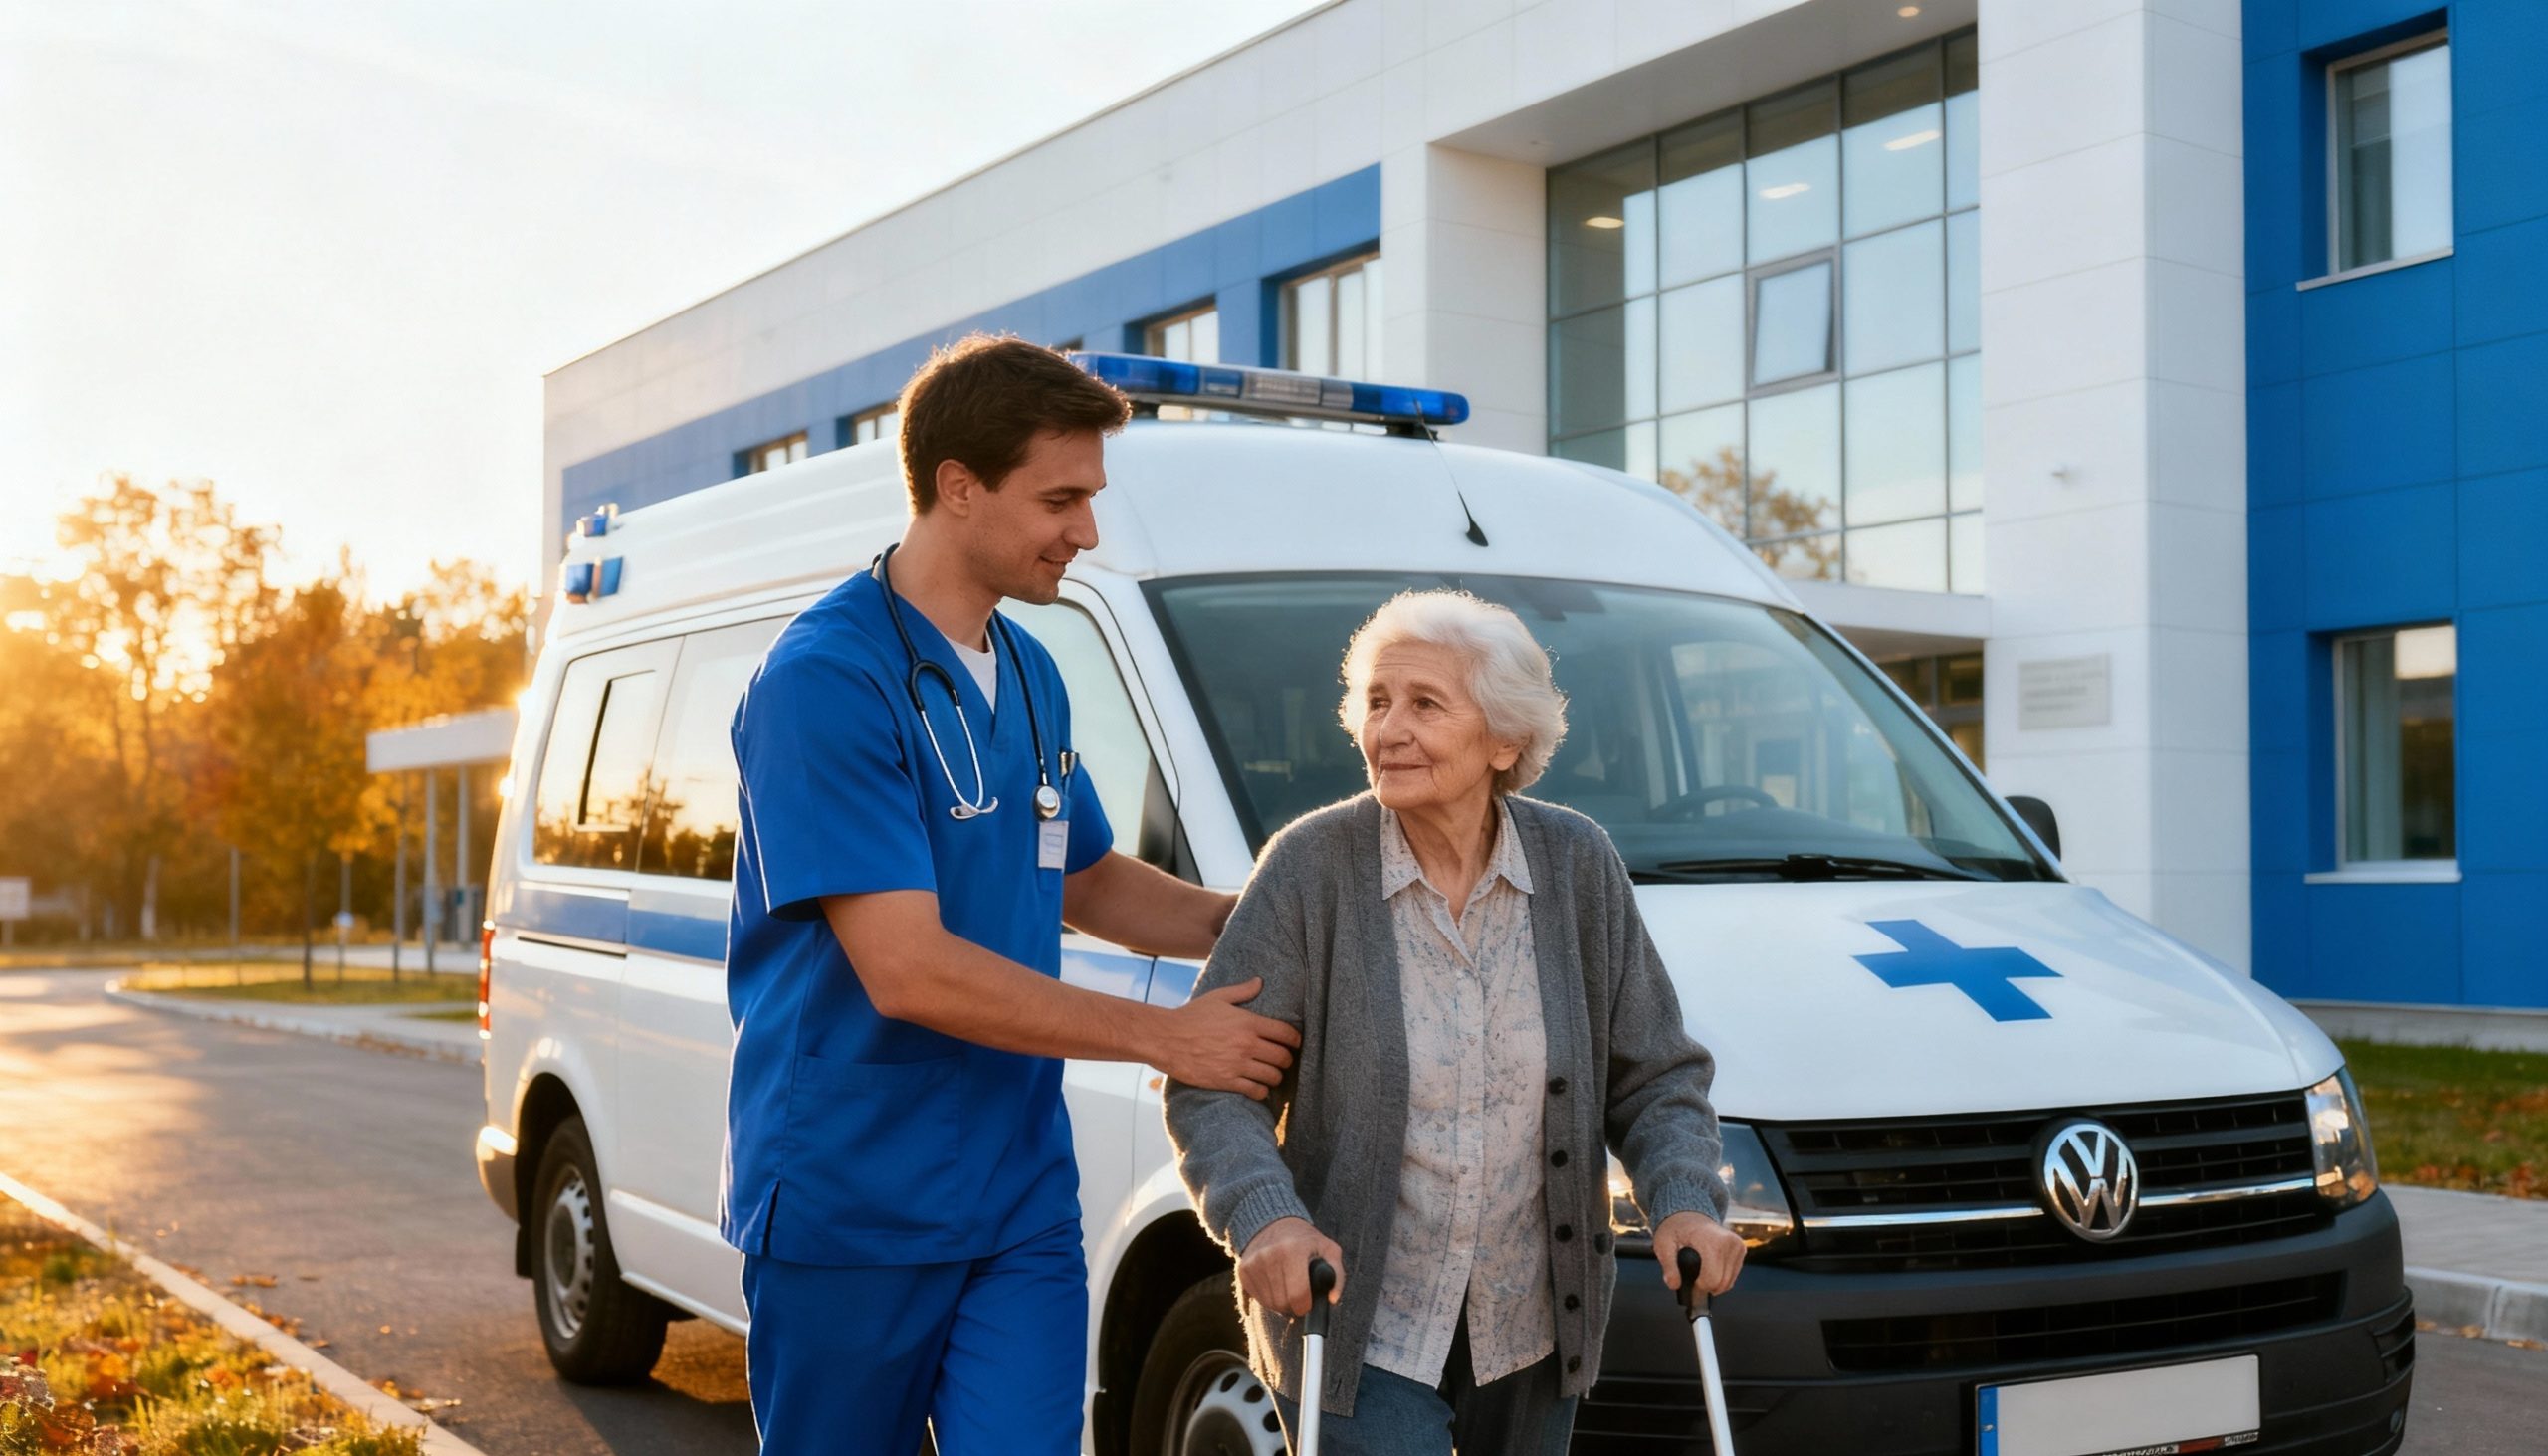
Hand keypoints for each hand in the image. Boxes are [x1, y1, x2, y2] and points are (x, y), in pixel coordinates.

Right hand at [1155, 978, 1299, 1099]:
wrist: (1166, 1038)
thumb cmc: (1191, 1015)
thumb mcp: (1217, 998)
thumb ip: (1242, 991)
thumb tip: (1259, 982)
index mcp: (1248, 1022)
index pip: (1286, 1033)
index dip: (1296, 1040)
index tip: (1295, 1043)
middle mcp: (1247, 1044)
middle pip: (1283, 1057)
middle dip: (1287, 1060)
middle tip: (1283, 1060)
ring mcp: (1238, 1064)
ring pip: (1273, 1076)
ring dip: (1276, 1076)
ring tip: (1272, 1074)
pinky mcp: (1227, 1081)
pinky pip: (1256, 1091)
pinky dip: (1261, 1091)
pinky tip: (1258, 1087)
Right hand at [1238, 1217, 1343, 1315]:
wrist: (1273, 1223)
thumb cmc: (1305, 1241)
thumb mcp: (1327, 1249)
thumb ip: (1336, 1274)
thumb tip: (1332, 1299)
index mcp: (1293, 1250)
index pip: (1298, 1295)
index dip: (1306, 1305)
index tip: (1309, 1303)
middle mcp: (1269, 1255)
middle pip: (1283, 1302)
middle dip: (1294, 1305)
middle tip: (1300, 1294)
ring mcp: (1254, 1263)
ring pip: (1270, 1304)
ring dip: (1281, 1303)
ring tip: (1288, 1287)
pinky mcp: (1243, 1269)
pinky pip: (1258, 1299)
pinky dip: (1269, 1298)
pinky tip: (1275, 1284)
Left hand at [1655, 1210, 1744, 1297]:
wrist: (1688, 1216)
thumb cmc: (1675, 1230)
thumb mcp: (1663, 1245)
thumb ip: (1669, 1266)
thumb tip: (1674, 1285)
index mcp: (1711, 1240)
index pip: (1712, 1279)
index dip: (1698, 1285)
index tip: (1689, 1277)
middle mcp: (1728, 1242)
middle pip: (1721, 1283)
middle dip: (1706, 1284)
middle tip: (1693, 1273)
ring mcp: (1737, 1245)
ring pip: (1728, 1282)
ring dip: (1714, 1282)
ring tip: (1700, 1269)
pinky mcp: (1741, 1249)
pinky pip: (1733, 1276)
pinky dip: (1721, 1277)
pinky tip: (1710, 1267)